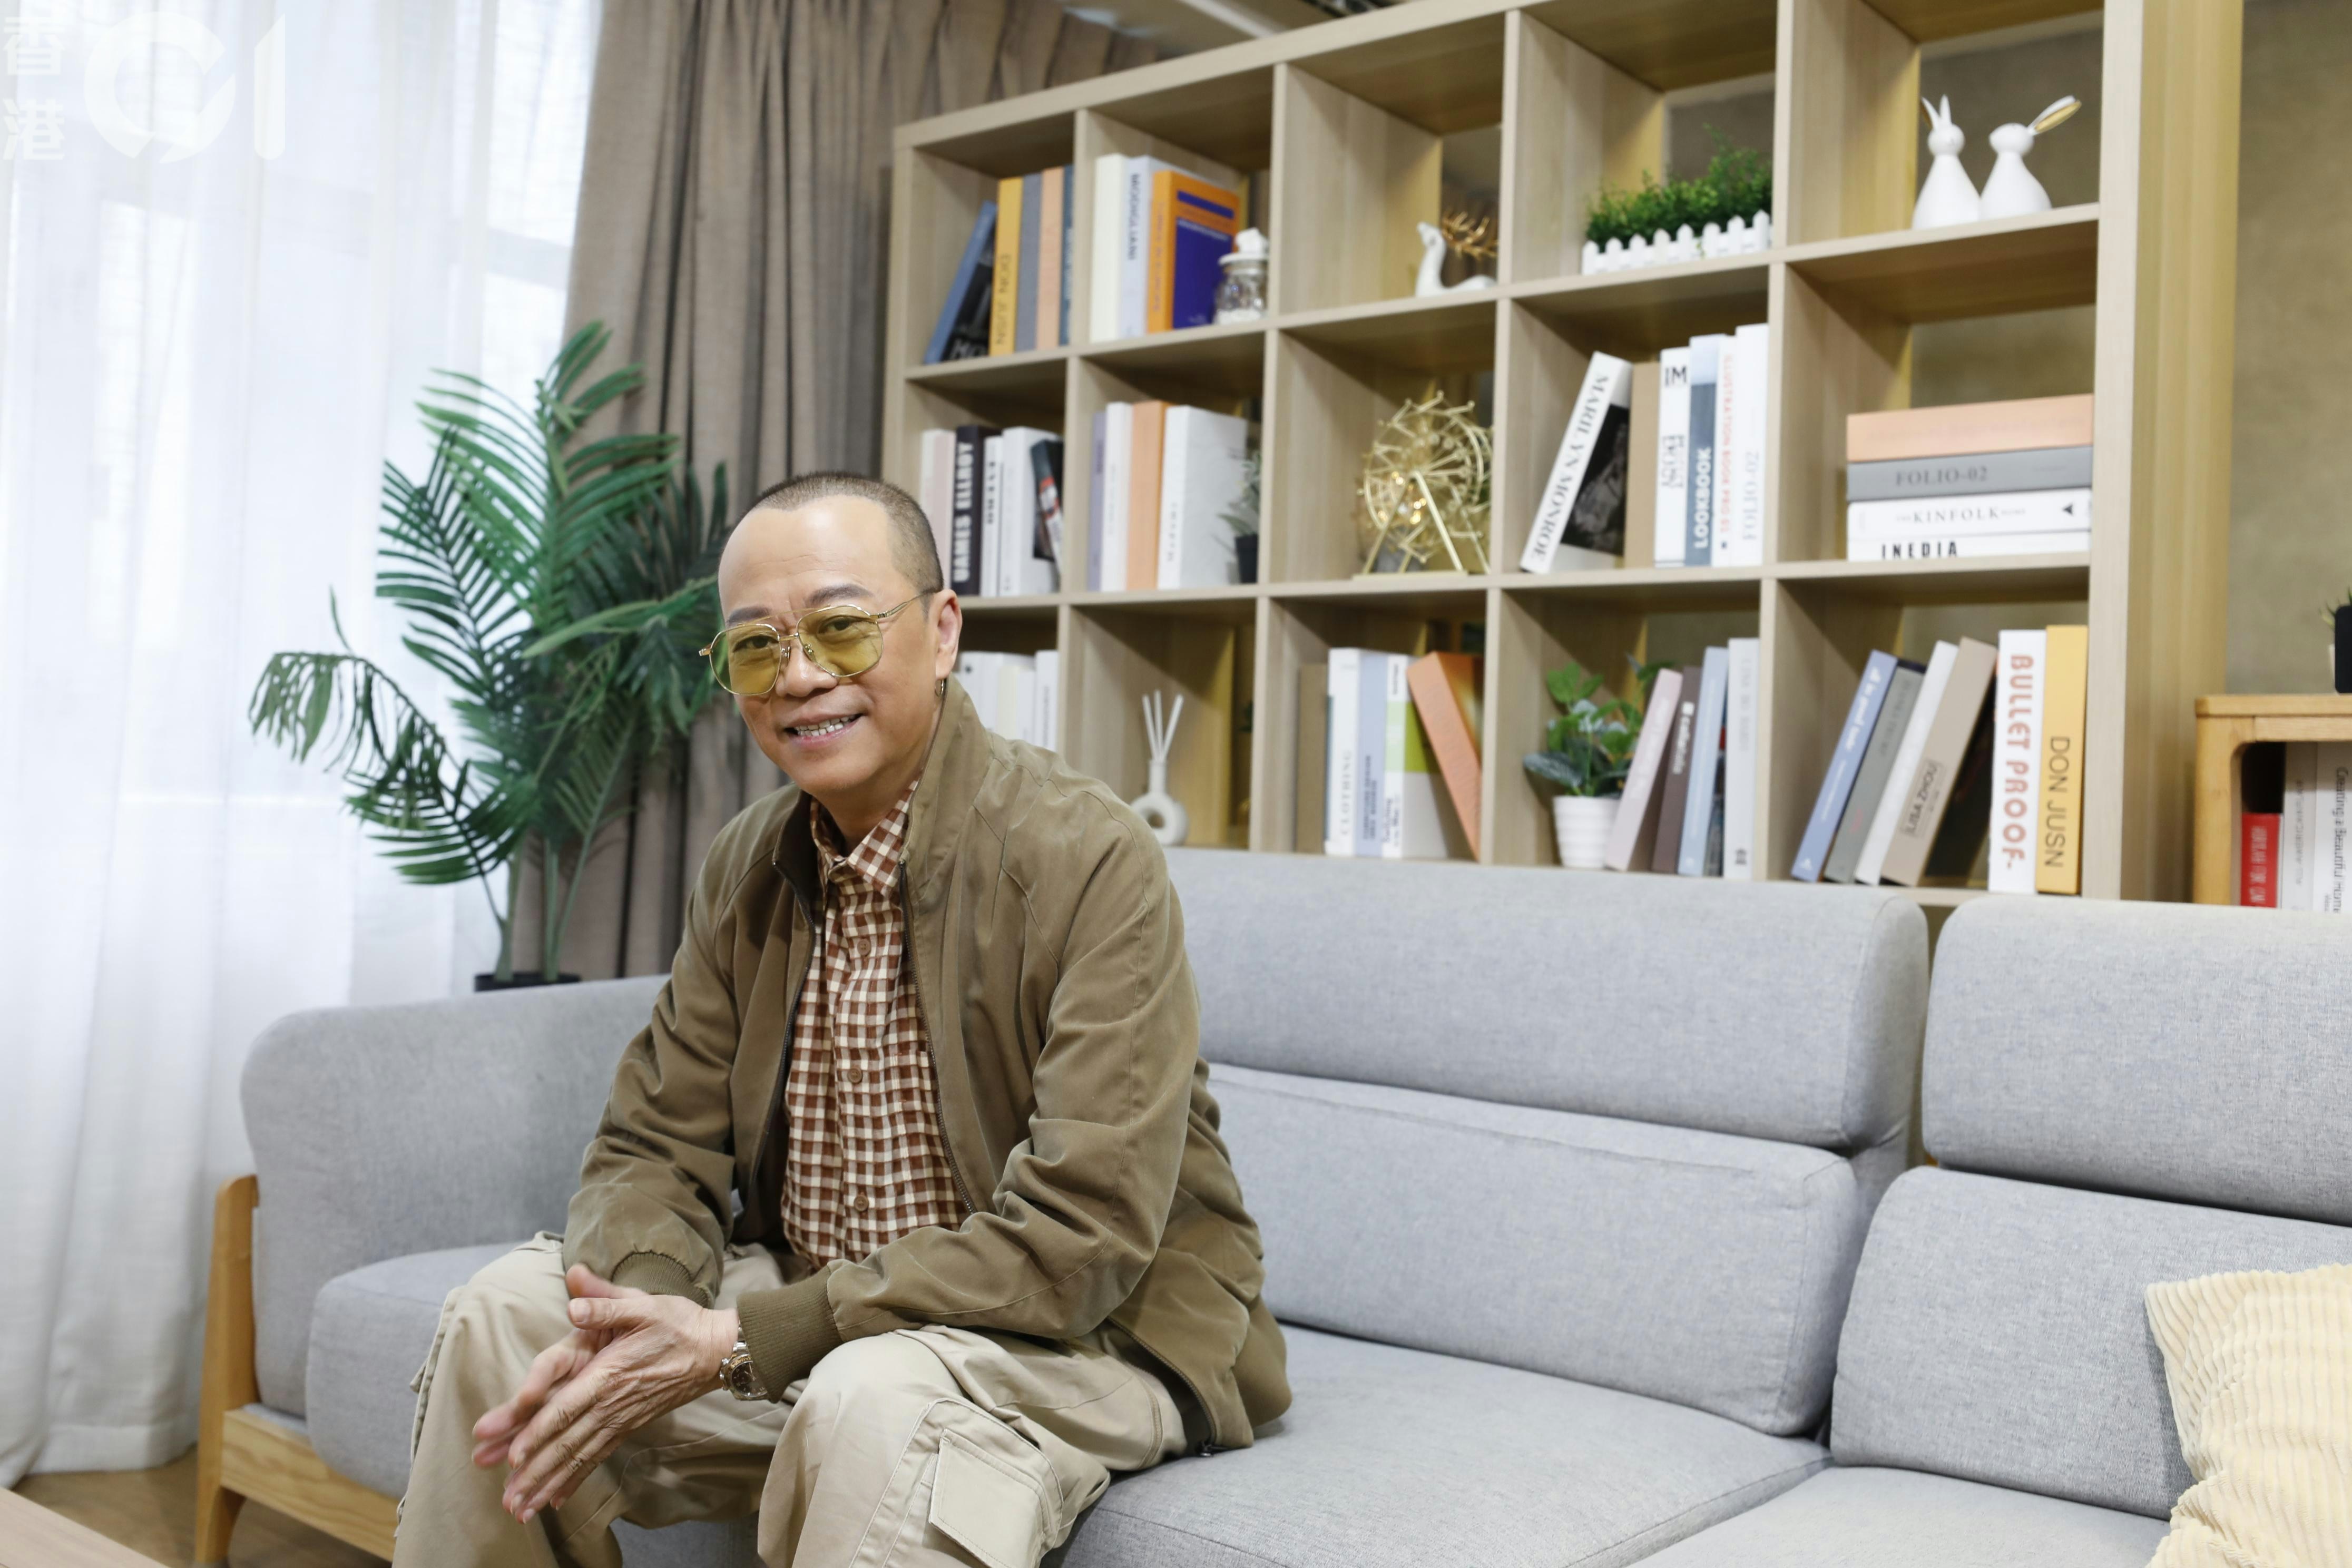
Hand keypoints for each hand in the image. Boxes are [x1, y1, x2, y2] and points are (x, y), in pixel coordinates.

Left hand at [473, 1265, 739, 1522]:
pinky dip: (575, 1481)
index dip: (538, 1432)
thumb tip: (573, 1298)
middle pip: (566, 1444)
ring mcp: (620, 1419)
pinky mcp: (628, 1426)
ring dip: (549, 1485)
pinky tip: (557, 1501)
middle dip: (534, 1473)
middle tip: (508, 1501)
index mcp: (607, 1374)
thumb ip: (605, 1302)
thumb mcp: (642, 1303)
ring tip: (522, 1513)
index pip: (566, 1408)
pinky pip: (597, 1458)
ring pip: (579, 1458)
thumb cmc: (677, 1324)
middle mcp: (610, 1404)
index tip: (513, 1457)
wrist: (714, 1351)